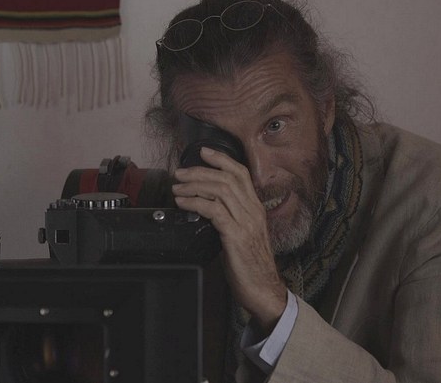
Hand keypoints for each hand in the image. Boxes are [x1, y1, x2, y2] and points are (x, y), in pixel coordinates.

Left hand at [172, 147, 286, 334]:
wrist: (263, 289)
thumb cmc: (250, 265)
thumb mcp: (242, 234)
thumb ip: (230, 218)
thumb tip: (207, 207)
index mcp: (255, 208)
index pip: (241, 174)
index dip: (222, 159)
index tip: (204, 151)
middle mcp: (253, 211)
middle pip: (227, 178)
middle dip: (201, 171)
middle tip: (181, 172)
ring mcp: (246, 223)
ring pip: (220, 191)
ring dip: (194, 185)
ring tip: (177, 187)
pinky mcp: (236, 236)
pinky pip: (214, 211)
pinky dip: (195, 202)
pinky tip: (183, 202)